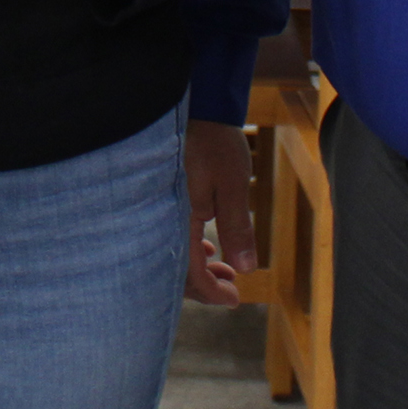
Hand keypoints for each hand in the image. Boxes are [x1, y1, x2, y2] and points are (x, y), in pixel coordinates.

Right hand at [183, 117, 257, 306]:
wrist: (198, 108)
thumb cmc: (216, 144)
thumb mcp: (233, 186)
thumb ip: (237, 228)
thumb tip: (245, 267)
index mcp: (179, 219)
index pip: (189, 271)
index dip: (211, 292)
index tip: (233, 300)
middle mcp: (164, 217)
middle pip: (177, 268)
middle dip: (205, 285)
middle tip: (232, 290)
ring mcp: (162, 208)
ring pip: (175, 252)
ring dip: (200, 267)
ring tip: (225, 269)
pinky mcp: (165, 199)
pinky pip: (173, 234)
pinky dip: (191, 248)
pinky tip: (208, 246)